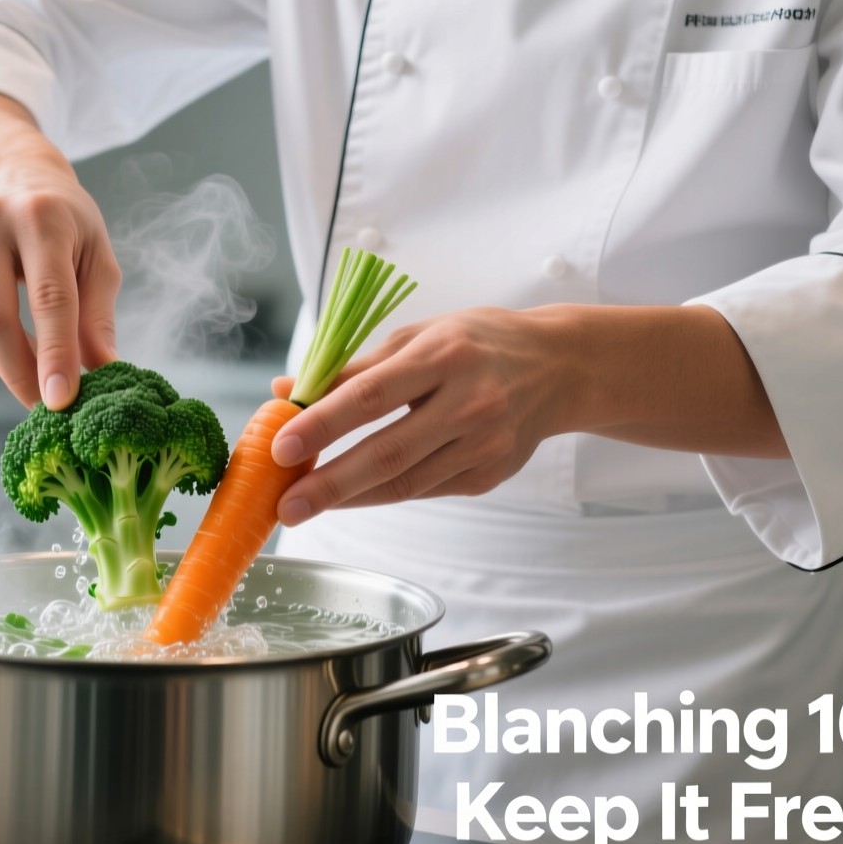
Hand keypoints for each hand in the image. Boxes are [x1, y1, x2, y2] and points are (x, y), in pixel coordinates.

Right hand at [0, 90, 119, 408]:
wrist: (8, 177)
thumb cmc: (64, 223)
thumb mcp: (97, 255)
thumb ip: (99, 314)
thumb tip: (102, 370)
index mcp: (42, 217)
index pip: (49, 297)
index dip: (56, 354)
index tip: (63, 400)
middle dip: (20, 373)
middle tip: (45, 405)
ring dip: (0, 367)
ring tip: (32, 375)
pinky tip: (6, 349)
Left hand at [268, 304, 787, 525]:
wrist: (561, 368)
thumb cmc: (477, 344)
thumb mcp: (417, 338)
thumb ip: (352, 368)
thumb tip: (286, 392)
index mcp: (445, 355)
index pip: (372, 394)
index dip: (323, 423)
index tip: (281, 445)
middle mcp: (469, 402)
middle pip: (389, 452)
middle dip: (331, 483)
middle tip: (285, 505)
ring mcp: (485, 444)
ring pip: (405, 482)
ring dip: (350, 497)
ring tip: (305, 505)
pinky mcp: (490, 474)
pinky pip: (425, 490)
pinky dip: (382, 495)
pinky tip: (352, 495)